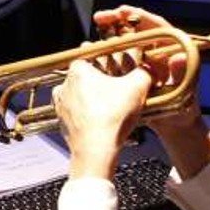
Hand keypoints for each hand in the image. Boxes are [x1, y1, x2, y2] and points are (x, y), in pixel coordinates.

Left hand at [54, 59, 152, 179]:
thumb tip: (148, 69)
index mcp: (78, 70)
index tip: (121, 74)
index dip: (111, 66)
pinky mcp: (63, 122)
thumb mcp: (137, 88)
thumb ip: (144, 72)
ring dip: (97, 101)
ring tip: (114, 109)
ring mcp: (61, 104)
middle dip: (104, 84)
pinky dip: (90, 116)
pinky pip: (78, 114)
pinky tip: (104, 121)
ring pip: (83, 96)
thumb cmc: (111, 117)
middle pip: (89, 78)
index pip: (96, 59)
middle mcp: (64, 85)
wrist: (95, 150)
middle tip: (120, 93)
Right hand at [93, 5, 209, 175]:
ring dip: (109, 34)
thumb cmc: (185, 110)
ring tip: (94, 30)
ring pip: (125, 41)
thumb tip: (179, 58)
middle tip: (99, 18)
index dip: (139, 16)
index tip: (122, 11)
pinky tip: (92, 51)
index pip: (156, 26)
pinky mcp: (132, 74)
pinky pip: (118, 59)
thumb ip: (181, 75)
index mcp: (171, 51)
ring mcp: (144, 62)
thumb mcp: (184, 92)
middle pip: (137, 29)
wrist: (175, 128)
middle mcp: (157, 53)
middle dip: (118, 19)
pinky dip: (105, 53)